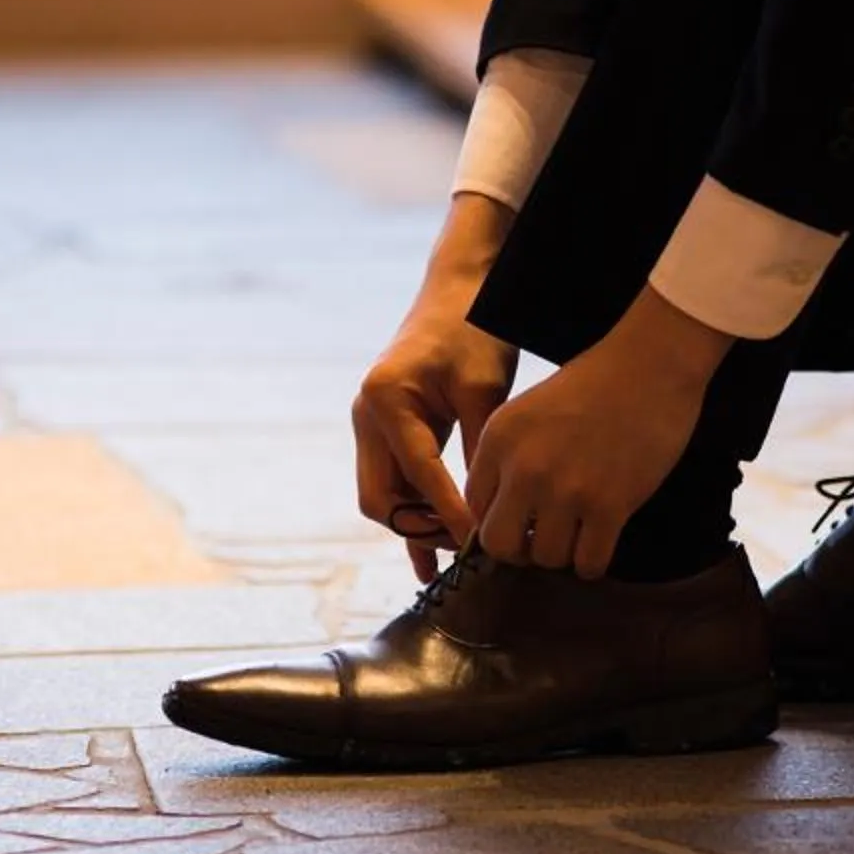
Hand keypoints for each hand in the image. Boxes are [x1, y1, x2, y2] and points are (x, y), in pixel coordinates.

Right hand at [355, 200, 520, 579]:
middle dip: (419, 530)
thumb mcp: (484, 389)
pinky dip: (415, 512)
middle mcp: (366, 416)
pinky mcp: (386, 432)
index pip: (418, 474)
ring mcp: (371, 425)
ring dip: (416, 527)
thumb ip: (479, 449)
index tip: (480, 543)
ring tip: (456, 563)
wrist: (458, 290)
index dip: (448, 514)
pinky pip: (395, 483)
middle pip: (379, 498)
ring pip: (384, 496)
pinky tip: (434, 553)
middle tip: (467, 552)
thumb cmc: (474, 330)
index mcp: (386, 400)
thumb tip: (486, 512)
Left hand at [467, 288, 733, 579]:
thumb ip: (506, 459)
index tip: (522, 517)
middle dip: (521, 550)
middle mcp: (523, 469)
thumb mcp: (527, 412)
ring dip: (563, 554)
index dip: (498, 519)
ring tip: (579, 533)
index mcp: (498, 441)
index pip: (474, 507)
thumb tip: (500, 515)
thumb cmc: (592, 385)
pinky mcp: (610, 506)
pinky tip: (602, 540)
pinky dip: (594, 562)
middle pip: (500, 545)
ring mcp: (566, 490)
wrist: (649, 364)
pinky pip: (589, 563)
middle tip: (544, 537)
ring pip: (546, 558)